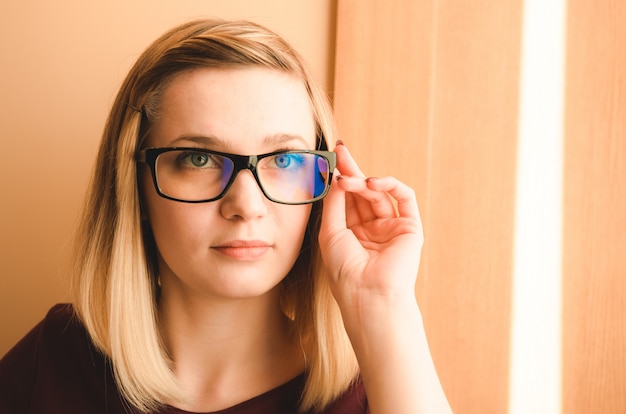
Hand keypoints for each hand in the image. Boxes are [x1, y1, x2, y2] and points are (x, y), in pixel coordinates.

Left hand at [319, 142, 423, 314]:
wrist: (368, 294)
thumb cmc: (345, 271)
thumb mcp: (330, 232)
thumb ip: (334, 202)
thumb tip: (335, 175)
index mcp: (352, 233)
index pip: (346, 199)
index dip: (339, 178)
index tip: (330, 158)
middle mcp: (372, 229)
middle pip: (362, 192)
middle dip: (351, 169)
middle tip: (340, 150)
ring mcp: (391, 228)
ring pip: (379, 193)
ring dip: (362, 181)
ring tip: (347, 179)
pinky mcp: (410, 228)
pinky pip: (404, 197)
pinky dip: (389, 185)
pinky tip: (371, 183)